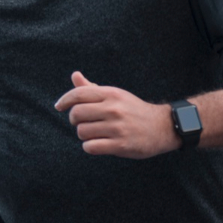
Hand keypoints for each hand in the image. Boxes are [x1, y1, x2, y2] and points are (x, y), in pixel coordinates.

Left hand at [54, 71, 177, 157]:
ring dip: (84, 135)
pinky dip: (90, 147)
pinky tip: (98, 144)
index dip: (64, 100)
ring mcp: (117, 127)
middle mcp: (114, 109)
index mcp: (111, 94)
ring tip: (95, 134)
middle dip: (75, 120)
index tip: (59, 107)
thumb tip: (74, 75)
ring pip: (81, 132)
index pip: (78, 94)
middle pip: (76, 114)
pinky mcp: (121, 145)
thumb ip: (93, 88)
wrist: (163, 127)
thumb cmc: (133, 110)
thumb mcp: (116, 95)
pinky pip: (90, 147)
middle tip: (83, 123)